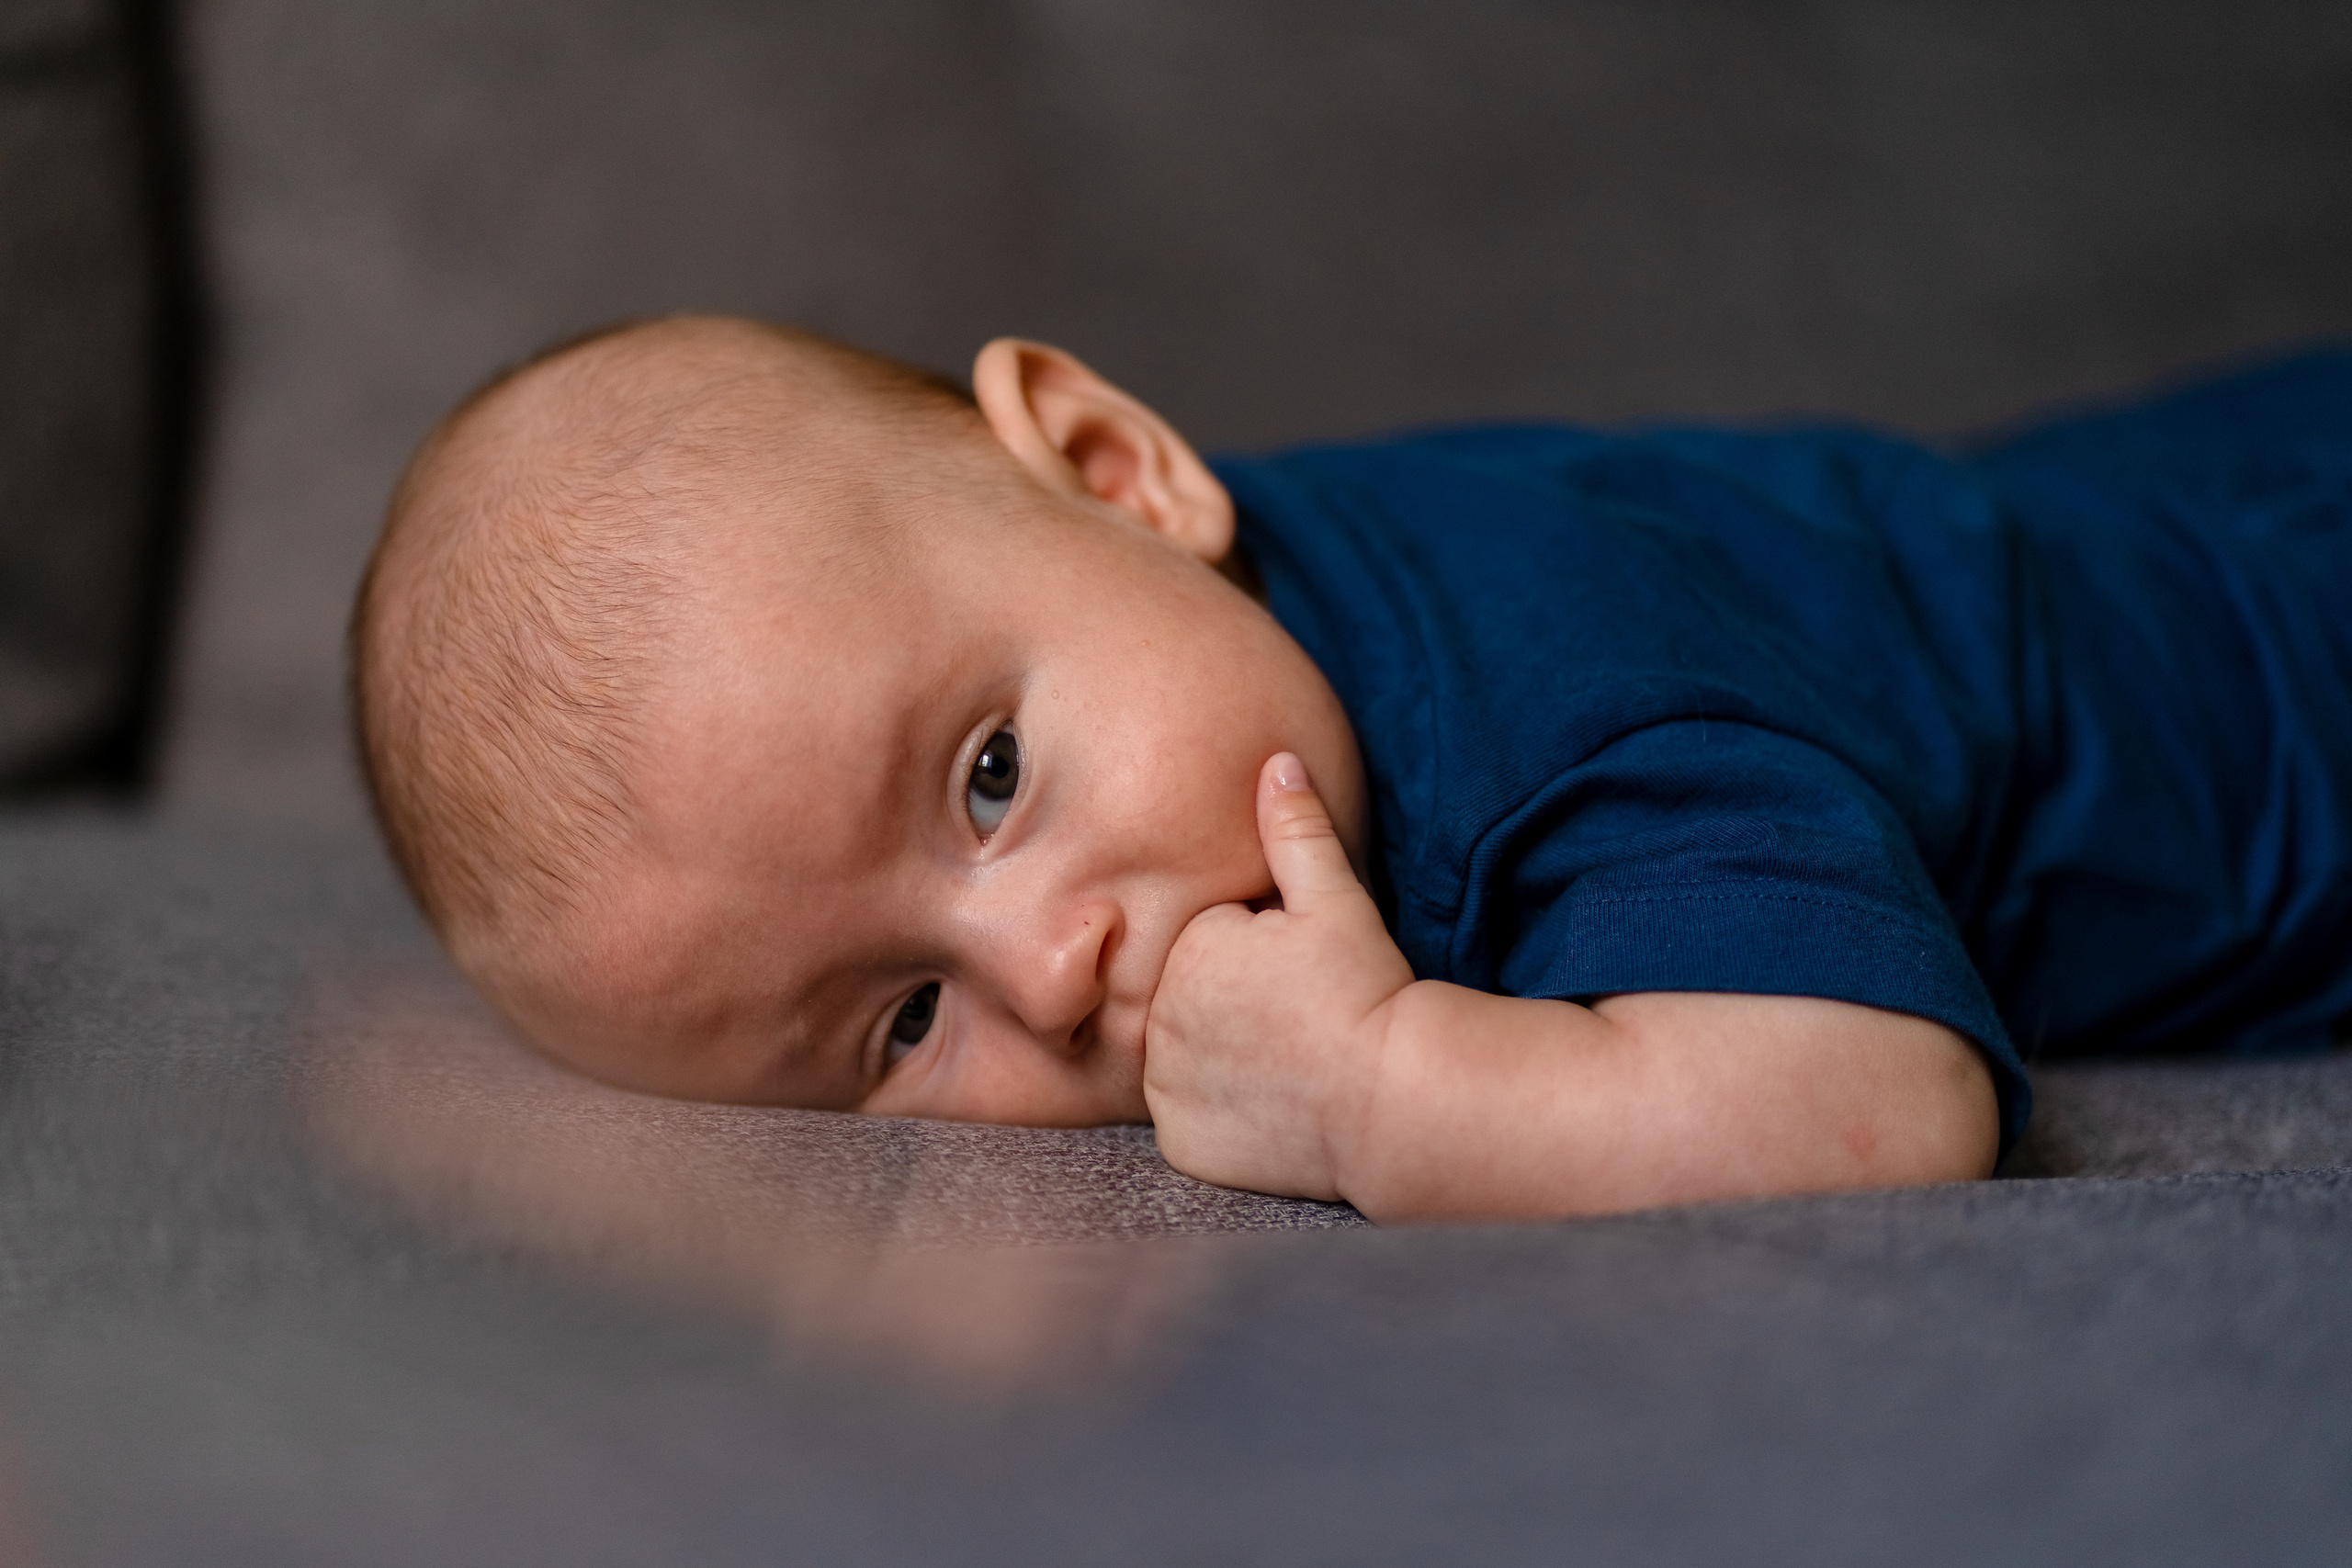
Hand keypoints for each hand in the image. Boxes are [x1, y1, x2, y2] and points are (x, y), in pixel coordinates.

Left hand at [1143, 752, 1415, 1200]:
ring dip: (1218, 1061)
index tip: (1298, 978)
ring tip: (1284, 1064)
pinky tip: (1268, 1109)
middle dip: (1230, 1006)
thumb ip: (1297, 829)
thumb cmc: (1369, 991)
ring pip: (1182, 1061)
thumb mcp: (1336, 900)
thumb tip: (1276, 760)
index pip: (1207, 944)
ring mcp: (1165, 1090)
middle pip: (1188, 1002)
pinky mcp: (1181, 1146)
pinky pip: (1187, 1122)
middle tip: (1295, 1021)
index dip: (1257, 957)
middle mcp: (1157, 1021)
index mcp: (1187, 950)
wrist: (1397, 1101)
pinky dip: (1218, 1119)